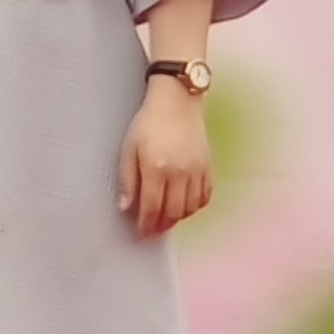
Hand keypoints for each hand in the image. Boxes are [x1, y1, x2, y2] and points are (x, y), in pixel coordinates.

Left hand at [118, 80, 212, 235]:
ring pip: (190, 207)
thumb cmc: (148, 122)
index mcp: (156, 168)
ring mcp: (197, 170)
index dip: (145, 224)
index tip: (140, 233)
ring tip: (166, 220)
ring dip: (178, 218)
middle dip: (161, 226)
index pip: (152, 207)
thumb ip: (127, 180)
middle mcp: (180, 172)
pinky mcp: (208, 166)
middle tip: (152, 231)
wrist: (177, 101)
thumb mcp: (129, 148)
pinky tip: (184, 206)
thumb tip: (125, 207)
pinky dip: (195, 206)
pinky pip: (205, 196)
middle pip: (173, 212)